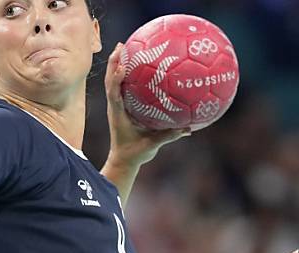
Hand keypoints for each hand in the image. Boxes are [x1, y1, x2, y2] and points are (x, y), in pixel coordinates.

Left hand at [105, 42, 189, 167]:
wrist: (124, 161)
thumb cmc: (135, 154)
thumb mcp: (153, 145)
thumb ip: (169, 136)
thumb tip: (187, 129)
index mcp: (119, 114)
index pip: (114, 93)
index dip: (116, 78)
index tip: (121, 65)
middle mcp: (115, 107)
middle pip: (110, 80)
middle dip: (114, 62)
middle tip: (121, 45)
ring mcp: (116, 106)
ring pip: (113, 82)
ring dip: (116, 64)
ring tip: (124, 48)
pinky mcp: (120, 107)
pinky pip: (120, 87)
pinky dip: (124, 74)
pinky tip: (135, 66)